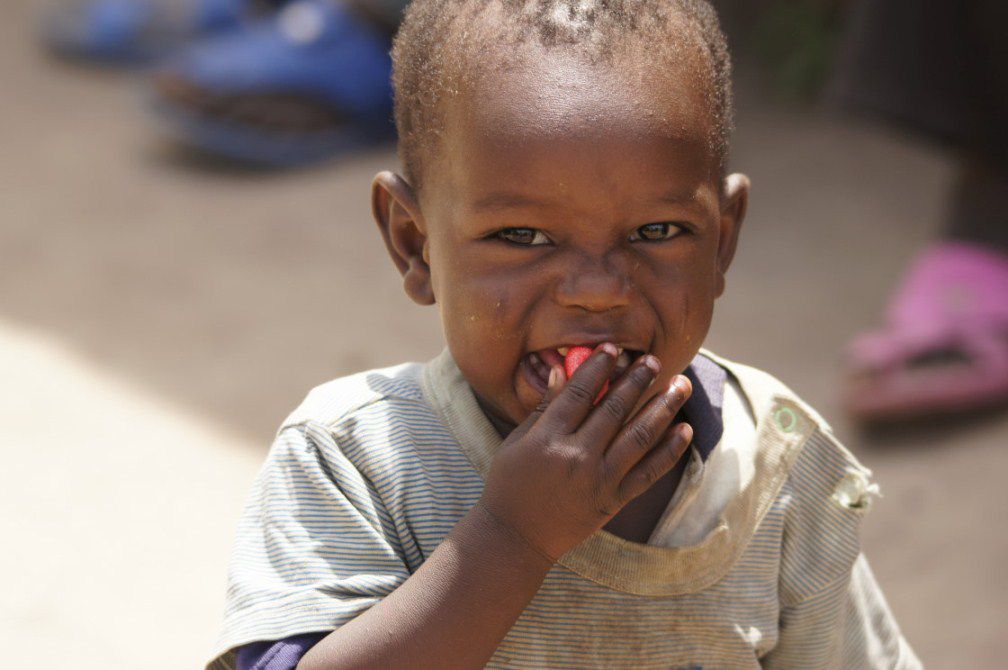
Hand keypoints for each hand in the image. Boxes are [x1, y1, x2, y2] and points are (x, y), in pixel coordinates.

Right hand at [477, 343, 692, 561]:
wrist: (516, 538)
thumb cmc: (509, 484)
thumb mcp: (516, 442)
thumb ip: (543, 408)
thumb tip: (561, 371)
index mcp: (548, 438)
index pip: (579, 393)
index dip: (598, 367)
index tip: (614, 348)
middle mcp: (577, 457)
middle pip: (614, 409)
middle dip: (637, 380)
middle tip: (655, 360)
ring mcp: (599, 480)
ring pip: (639, 436)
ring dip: (664, 407)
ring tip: (682, 384)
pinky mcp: (614, 500)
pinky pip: (649, 472)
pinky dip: (670, 450)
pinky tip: (686, 429)